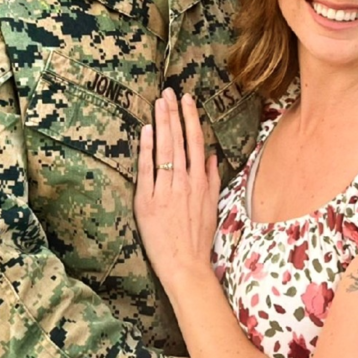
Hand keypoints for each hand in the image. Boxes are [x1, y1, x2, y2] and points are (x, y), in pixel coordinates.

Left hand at [134, 88, 220, 291]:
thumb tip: (209, 155)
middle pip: (179, 140)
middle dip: (173, 113)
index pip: (195, 141)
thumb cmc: (198, 239)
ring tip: (158, 102)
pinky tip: (146, 131)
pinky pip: (147, 170)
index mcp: (200, 182)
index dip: (190, 118)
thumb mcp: (211, 206)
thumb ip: (211, 179)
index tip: (186, 99)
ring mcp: (166, 190)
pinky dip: (147, 149)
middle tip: (168, 91)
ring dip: (162, 123)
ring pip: (165, 149)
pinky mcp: (148, 201)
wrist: (185, 266)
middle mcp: (185, 181)